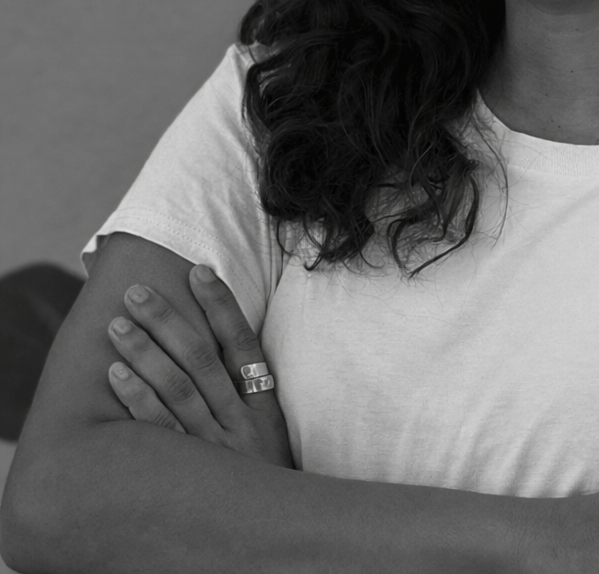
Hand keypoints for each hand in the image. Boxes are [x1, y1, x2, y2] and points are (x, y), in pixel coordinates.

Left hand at [106, 263, 293, 468]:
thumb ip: (250, 390)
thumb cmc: (264, 478)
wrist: (271, 540)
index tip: (198, 269)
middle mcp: (239, 423)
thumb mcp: (269, 433)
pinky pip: (159, 433)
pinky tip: (116, 375)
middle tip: (136, 292)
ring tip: (117, 327)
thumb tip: (223, 336)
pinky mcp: (187, 476)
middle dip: (167, 321)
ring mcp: (213, 450)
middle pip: (201, 360)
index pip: (243, 343)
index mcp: (263, 407)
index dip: (221, 304)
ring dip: (144, 354)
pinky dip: (138, 400)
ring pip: (177, 390)